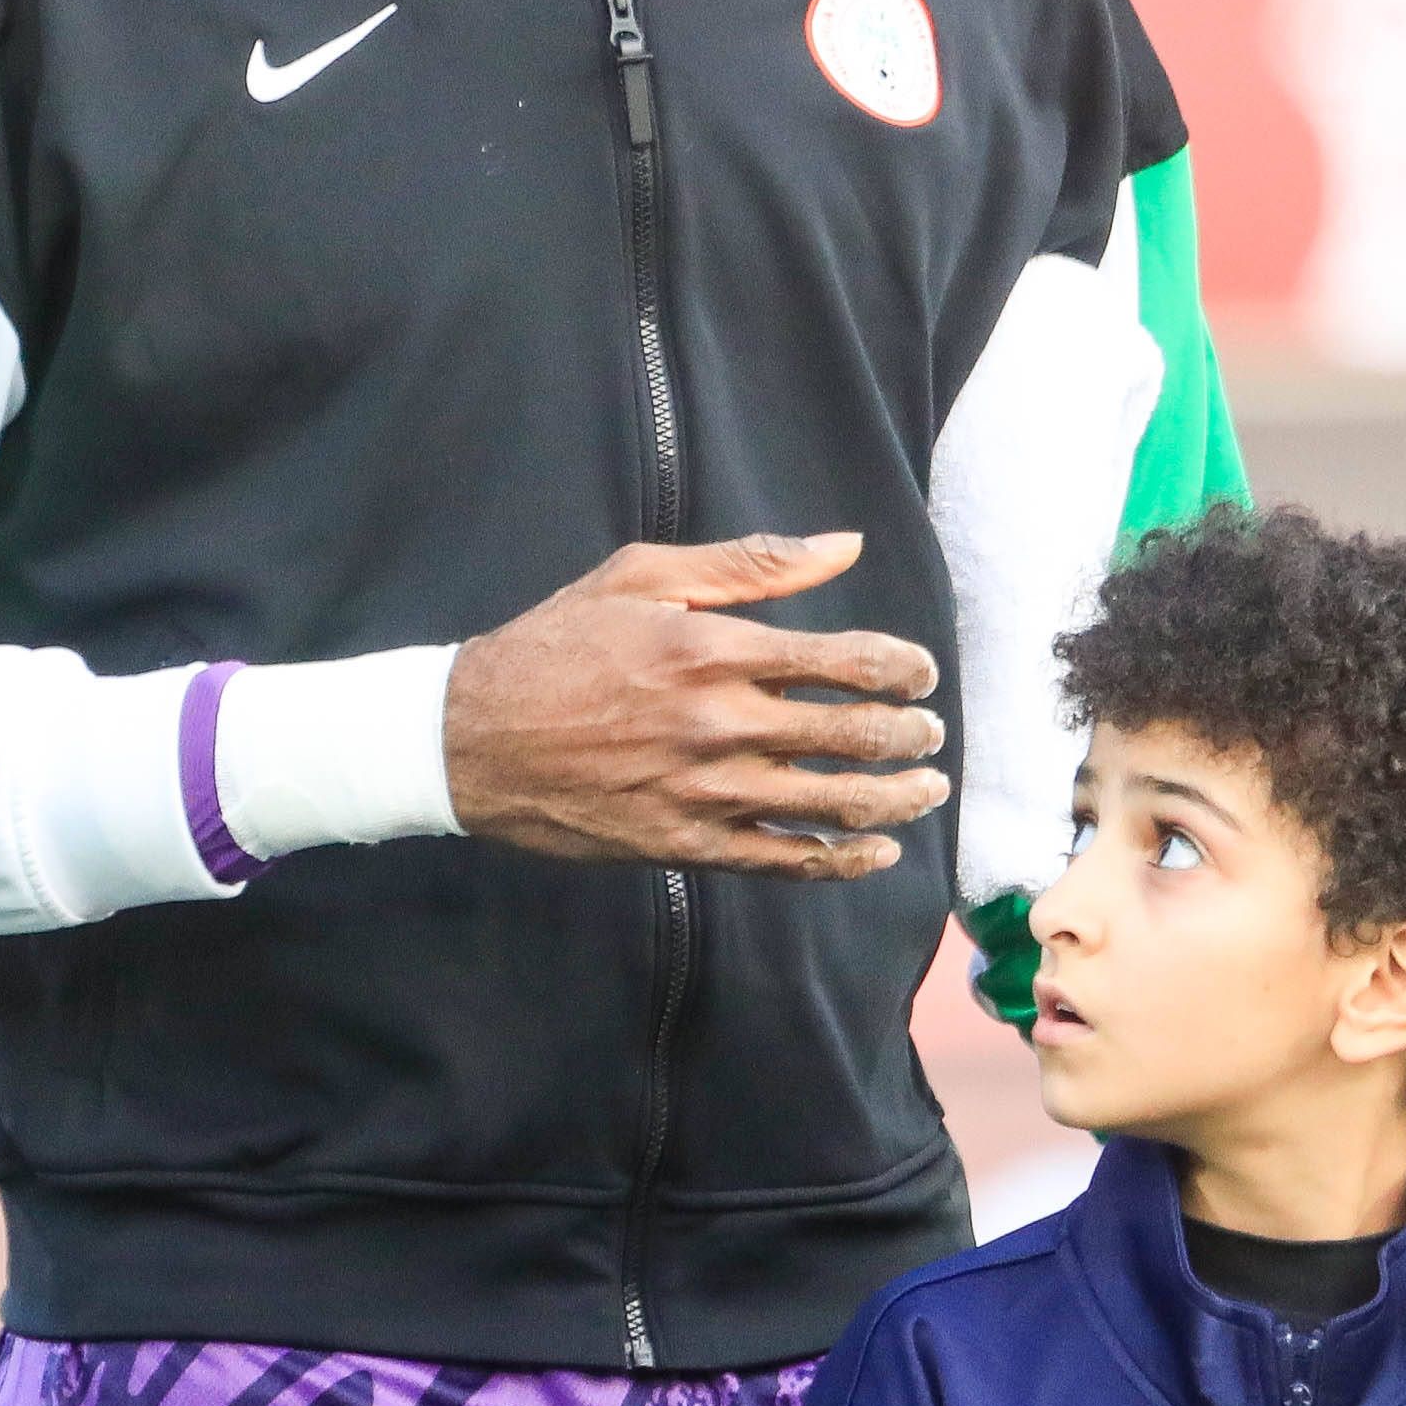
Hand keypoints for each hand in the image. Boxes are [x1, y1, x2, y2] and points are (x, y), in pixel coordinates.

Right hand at [442, 533, 946, 880]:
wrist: (474, 739)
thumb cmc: (558, 645)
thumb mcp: (642, 576)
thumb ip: (749, 563)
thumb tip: (843, 545)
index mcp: (713, 648)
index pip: (846, 660)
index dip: (902, 668)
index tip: (920, 672)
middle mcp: (719, 722)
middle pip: (854, 735)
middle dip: (911, 736)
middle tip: (931, 734)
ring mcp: (706, 791)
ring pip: (833, 805)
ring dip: (897, 799)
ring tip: (926, 789)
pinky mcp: (688, 845)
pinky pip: (786, 861)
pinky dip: (843, 861)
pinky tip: (875, 851)